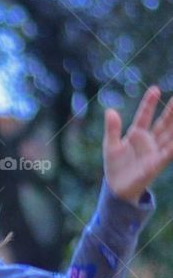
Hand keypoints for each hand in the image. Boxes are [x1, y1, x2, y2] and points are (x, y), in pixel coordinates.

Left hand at [103, 84, 172, 203]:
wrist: (116, 188)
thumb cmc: (115, 166)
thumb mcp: (110, 145)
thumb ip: (112, 129)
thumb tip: (110, 110)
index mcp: (137, 134)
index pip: (145, 115)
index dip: (150, 103)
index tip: (155, 89)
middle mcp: (149, 141)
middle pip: (163, 123)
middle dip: (171, 111)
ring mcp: (155, 152)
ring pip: (170, 135)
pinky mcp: (156, 164)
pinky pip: (169, 153)